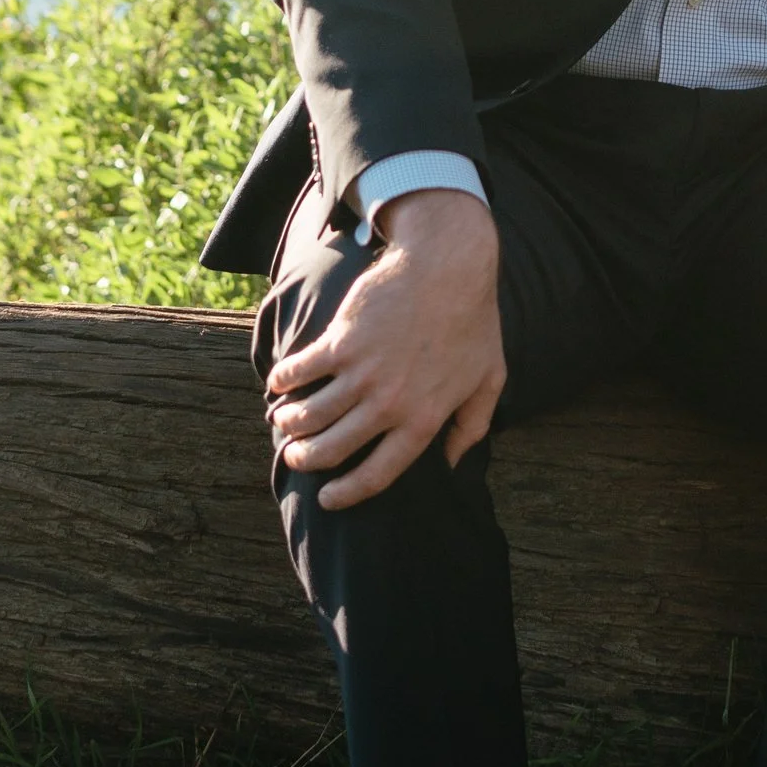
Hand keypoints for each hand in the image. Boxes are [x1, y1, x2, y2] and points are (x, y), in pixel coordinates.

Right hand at [264, 189, 505, 509]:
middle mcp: (389, 404)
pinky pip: (300, 371)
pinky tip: (278, 382)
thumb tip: (454, 462)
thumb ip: (473, 426)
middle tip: (296, 458)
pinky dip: (284, 380)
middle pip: (333, 449)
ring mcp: (363, 373)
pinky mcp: (341, 342)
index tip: (328, 500)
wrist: (448, 266)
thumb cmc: (472, 322)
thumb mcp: (489, 379)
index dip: (348, 493)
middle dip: (307, 459)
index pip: (378, 474)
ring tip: (284, 423)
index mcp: (424, 420)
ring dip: (290, 424)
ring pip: (310, 415)